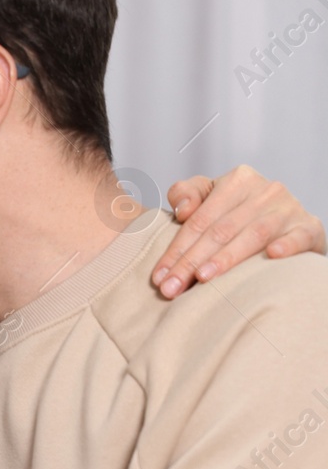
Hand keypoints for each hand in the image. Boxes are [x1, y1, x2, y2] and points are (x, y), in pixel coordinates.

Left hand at [152, 165, 323, 297]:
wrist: (286, 219)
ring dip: (226, 258)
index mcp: (237, 180)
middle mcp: (265, 191)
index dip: (176, 249)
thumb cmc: (237, 211)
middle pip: (220, 231)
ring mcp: (289, 209)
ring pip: (253, 235)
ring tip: (202, 279)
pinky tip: (272, 256)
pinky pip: (299, 236)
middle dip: (191, 262)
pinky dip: (287, 245)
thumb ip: (187, 194)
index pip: (199, 220)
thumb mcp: (211, 196)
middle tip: (171, 288)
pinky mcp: (310, 227)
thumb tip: (182, 209)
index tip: (158, 277)